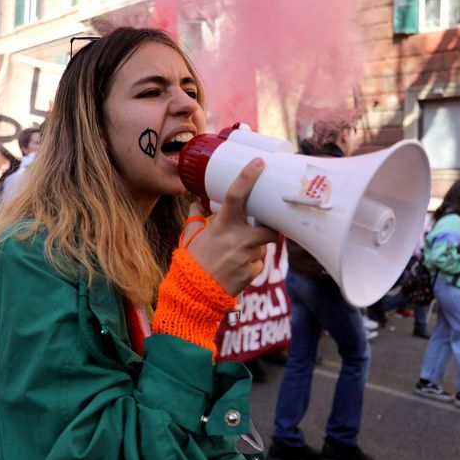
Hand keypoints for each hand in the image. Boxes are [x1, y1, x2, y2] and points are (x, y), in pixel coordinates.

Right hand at [184, 158, 279, 295]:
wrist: (194, 295)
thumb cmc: (191, 264)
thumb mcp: (190, 237)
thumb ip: (196, 218)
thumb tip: (197, 203)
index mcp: (221, 227)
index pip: (237, 196)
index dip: (248, 177)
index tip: (259, 163)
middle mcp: (237, 240)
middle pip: (268, 227)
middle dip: (267, 227)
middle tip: (259, 227)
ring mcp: (247, 258)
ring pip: (261, 247)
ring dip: (253, 248)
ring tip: (235, 255)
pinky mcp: (252, 274)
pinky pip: (257, 264)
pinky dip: (250, 264)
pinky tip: (235, 269)